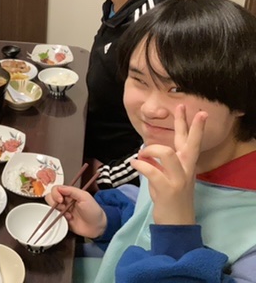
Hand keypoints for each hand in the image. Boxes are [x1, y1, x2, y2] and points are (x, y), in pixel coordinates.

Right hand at [45, 185, 106, 238]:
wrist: (97, 227)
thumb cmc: (93, 211)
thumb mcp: (85, 197)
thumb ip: (72, 191)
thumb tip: (59, 188)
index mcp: (70, 193)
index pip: (56, 189)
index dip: (55, 194)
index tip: (60, 200)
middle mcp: (65, 201)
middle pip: (50, 197)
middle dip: (55, 203)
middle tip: (63, 208)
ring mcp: (63, 211)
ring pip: (51, 207)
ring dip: (57, 211)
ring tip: (68, 215)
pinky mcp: (62, 220)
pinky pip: (54, 217)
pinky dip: (59, 218)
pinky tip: (69, 220)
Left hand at [130, 105, 206, 224]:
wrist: (176, 224)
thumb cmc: (170, 199)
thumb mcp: (168, 178)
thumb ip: (161, 164)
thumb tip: (146, 151)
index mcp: (186, 166)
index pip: (192, 143)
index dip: (194, 127)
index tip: (197, 111)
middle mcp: (186, 170)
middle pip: (188, 143)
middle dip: (184, 124)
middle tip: (182, 107)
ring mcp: (178, 179)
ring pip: (167, 153)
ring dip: (150, 150)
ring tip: (141, 155)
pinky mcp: (167, 189)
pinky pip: (152, 170)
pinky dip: (140, 165)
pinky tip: (134, 165)